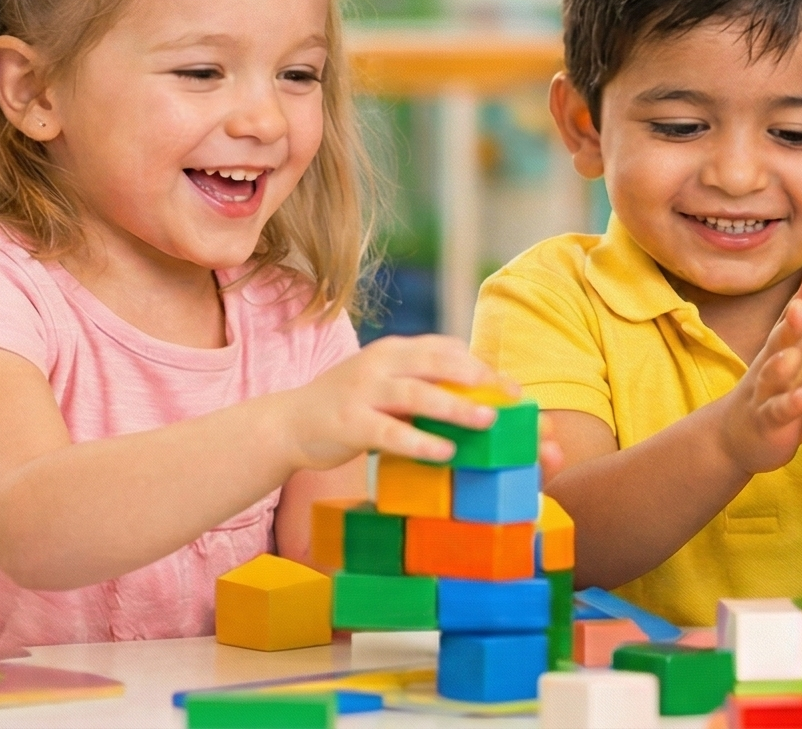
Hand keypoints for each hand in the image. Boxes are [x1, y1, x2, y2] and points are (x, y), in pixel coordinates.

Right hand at [286, 335, 514, 470]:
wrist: (289, 423)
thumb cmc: (350, 406)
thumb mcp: (386, 383)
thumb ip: (421, 384)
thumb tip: (475, 399)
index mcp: (394, 350)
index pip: (445, 349)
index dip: (482, 366)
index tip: (513, 388)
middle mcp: (380, 363)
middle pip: (437, 363)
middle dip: (478, 379)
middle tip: (510, 400)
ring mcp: (363, 391)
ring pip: (417, 394)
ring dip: (455, 407)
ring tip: (487, 421)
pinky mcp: (348, 422)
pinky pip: (389, 431)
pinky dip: (419, 441)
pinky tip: (445, 452)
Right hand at [714, 269, 801, 474]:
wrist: (732, 438)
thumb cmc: (777, 399)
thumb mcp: (800, 374)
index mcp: (784, 350)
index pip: (795, 320)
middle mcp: (772, 365)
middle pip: (781, 339)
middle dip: (792, 322)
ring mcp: (765, 393)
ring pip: (773, 374)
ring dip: (783, 363)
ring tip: (794, 355)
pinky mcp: (766, 421)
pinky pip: (778, 411)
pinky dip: (791, 404)